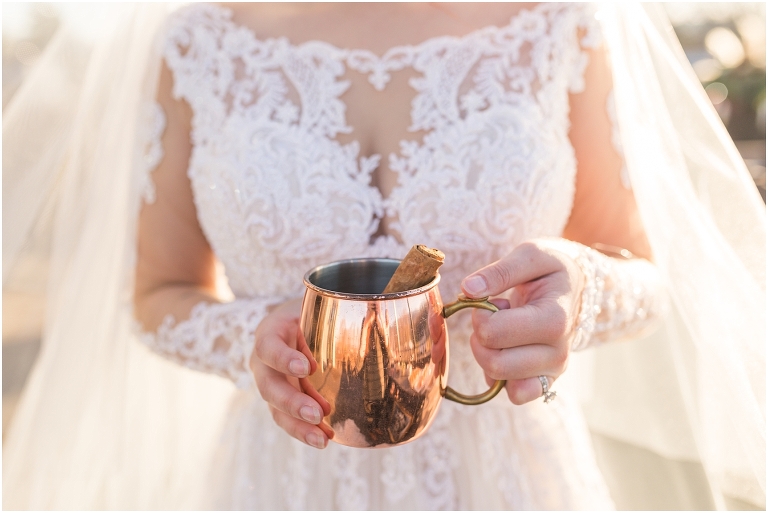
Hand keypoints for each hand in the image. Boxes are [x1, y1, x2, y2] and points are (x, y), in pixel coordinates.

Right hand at [249, 298, 332, 448]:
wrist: (300, 325)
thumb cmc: (313, 314)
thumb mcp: (318, 307)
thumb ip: (335, 312)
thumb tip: (379, 317)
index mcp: (270, 334)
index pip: (268, 346)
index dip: (283, 359)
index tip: (306, 368)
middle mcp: (264, 363)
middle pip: (269, 386)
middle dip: (292, 403)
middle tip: (317, 414)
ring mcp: (271, 385)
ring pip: (276, 410)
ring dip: (299, 426)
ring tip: (322, 439)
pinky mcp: (282, 402)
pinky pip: (289, 420)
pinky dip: (306, 431)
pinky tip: (325, 438)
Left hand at [460, 239, 584, 404]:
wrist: (578, 286)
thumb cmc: (551, 269)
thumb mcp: (530, 255)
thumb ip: (499, 271)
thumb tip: (468, 289)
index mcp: (555, 319)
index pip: (494, 332)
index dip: (480, 314)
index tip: (494, 300)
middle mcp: (558, 352)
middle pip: (494, 362)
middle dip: (481, 336)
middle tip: (497, 316)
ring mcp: (554, 370)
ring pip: (500, 379)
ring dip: (489, 353)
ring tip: (505, 331)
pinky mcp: (547, 382)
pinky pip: (514, 395)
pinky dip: (499, 376)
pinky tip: (506, 350)